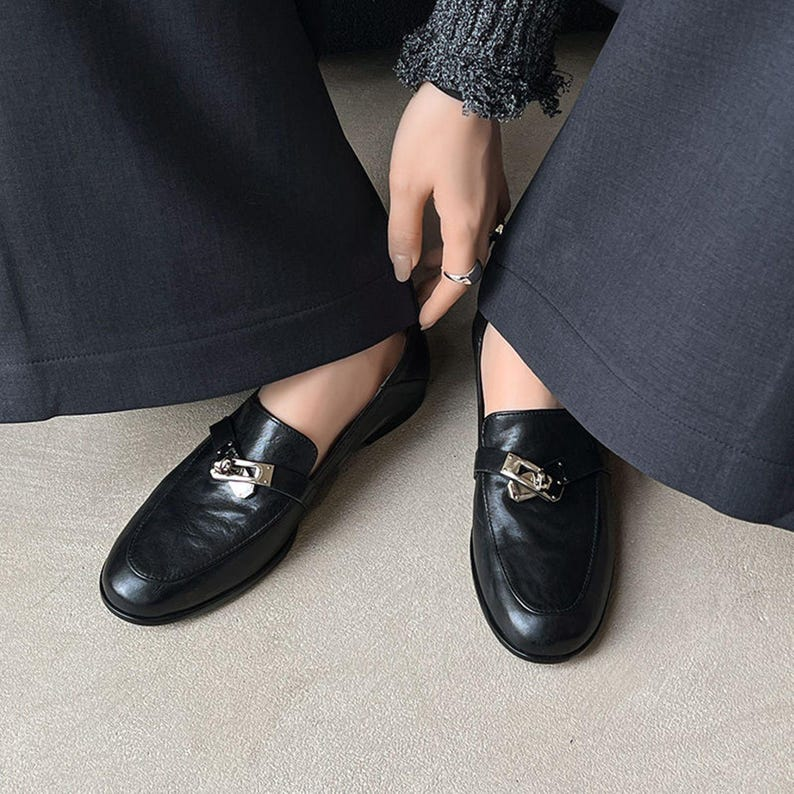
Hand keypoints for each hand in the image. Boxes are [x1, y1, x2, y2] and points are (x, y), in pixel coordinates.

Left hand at [388, 82, 509, 328]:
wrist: (468, 82)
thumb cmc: (434, 131)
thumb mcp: (406, 185)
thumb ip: (403, 233)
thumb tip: (402, 270)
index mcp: (466, 224)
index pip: (456, 282)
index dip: (437, 305)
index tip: (420, 320)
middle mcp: (486, 217)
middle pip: (467, 269)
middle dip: (442, 288)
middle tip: (415, 297)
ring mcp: (493, 199)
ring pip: (474, 247)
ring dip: (450, 264)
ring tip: (422, 269)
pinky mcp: (492, 182)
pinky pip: (482, 224)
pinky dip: (462, 240)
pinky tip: (446, 235)